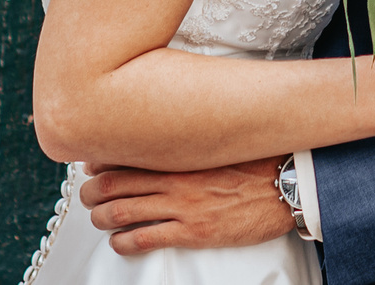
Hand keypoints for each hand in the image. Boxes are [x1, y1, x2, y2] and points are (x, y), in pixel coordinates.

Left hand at [76, 158, 294, 253]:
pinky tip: (119, 242)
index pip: (127, 151)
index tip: (92, 163)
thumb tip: (172, 132)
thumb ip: (192, 137)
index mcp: (181, 149)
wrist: (286, 184)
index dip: (101, 159)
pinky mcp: (192, 230)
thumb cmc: (258, 160)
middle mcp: (174, 175)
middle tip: (87, 195)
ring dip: (101, 216)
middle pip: (114, 181)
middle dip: (92, 190)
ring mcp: (181, 204)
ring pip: (121, 210)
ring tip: (97, 218)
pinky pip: (145, 238)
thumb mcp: (221, 138)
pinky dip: (123, 242)